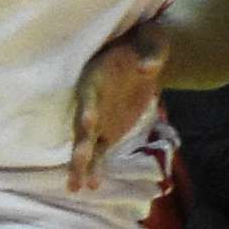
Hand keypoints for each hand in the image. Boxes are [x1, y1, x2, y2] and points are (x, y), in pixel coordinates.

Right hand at [68, 16, 170, 190]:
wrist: (147, 55)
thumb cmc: (147, 42)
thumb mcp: (153, 40)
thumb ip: (150, 52)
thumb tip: (147, 68)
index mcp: (96, 76)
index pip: (89, 93)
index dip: (89, 106)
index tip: (88, 122)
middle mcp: (91, 100)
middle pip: (82, 124)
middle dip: (80, 142)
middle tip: (79, 161)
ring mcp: (97, 119)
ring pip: (85, 144)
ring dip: (80, 164)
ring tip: (76, 187)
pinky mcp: (107, 131)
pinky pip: (98, 151)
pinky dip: (95, 168)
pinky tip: (92, 186)